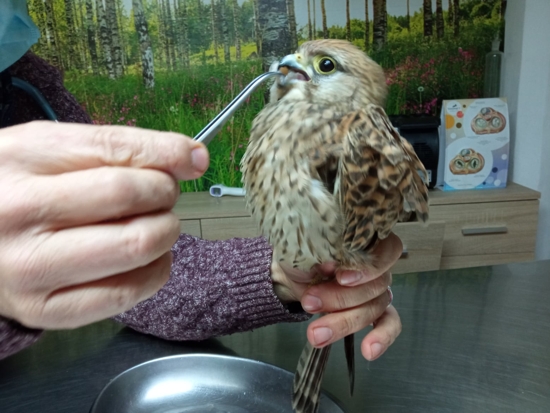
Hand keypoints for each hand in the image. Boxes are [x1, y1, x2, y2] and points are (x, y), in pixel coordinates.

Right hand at [0, 121, 208, 328]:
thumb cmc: (18, 191)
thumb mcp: (53, 151)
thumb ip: (120, 149)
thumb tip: (195, 158)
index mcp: (21, 159)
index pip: (115, 149)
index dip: (168, 153)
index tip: (193, 158)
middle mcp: (19, 214)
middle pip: (130, 196)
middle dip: (164, 192)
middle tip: (159, 194)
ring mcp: (30, 268)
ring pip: (138, 245)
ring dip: (165, 231)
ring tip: (152, 224)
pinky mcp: (45, 310)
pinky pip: (128, 292)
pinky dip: (156, 270)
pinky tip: (145, 257)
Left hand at [271, 232, 402, 360]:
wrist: (290, 274)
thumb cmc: (302, 256)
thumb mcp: (305, 250)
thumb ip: (320, 254)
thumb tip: (330, 264)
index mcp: (366, 241)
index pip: (386, 250)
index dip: (367, 267)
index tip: (340, 278)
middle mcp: (378, 265)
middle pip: (375, 285)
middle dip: (341, 299)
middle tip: (310, 303)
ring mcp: (378, 289)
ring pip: (374, 308)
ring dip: (344, 322)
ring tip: (316, 333)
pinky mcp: (375, 311)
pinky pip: (389, 324)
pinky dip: (381, 338)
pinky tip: (369, 351)